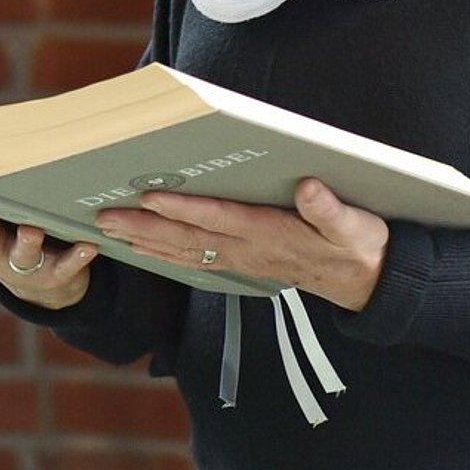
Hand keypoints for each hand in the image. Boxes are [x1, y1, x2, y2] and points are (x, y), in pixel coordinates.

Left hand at [95, 177, 387, 310]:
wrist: (365, 282)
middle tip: (104, 217)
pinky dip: (162, 255)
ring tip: (107, 230)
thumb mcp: (355, 226)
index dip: (183, 209)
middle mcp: (248, 249)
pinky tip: (138, 249)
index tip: (150, 198)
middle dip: (144, 227)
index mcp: (272, 234)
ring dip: (144, 241)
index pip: (219, 218)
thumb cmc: (357, 245)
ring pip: (183, 251)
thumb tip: (308, 188)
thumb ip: (331, 210)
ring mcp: (241, 259)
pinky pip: (193, 261)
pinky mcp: (240, 263)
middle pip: (187, 238)